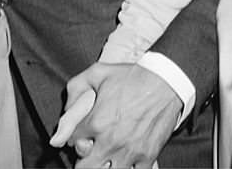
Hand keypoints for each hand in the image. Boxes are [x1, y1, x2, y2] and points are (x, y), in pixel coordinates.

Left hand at [52, 63, 180, 168]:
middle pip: (84, 167)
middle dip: (84, 159)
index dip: (74, 137)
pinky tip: (125, 161)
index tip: (81, 134)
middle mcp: (111, 141)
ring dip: (103, 166)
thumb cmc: (132, 76)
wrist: (165, 82)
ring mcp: (130, 152)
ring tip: (106, 157)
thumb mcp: (98, 72)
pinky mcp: (147, 157)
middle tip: (91, 150)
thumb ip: (76, 88)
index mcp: (97, 121)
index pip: (72, 142)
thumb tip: (65, 108)